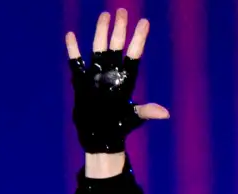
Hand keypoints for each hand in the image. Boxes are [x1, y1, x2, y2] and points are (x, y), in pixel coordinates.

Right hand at [65, 10, 168, 158]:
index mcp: (126, 81)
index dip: (139, 39)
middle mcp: (112, 75)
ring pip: (98, 49)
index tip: (144, 22)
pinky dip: (73, 50)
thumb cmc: (118, 129)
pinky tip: (71, 35)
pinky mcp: (82, 82)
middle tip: (122, 10)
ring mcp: (97, 77)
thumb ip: (147, 112)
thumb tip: (165, 113)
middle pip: (116, 46)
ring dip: (101, 32)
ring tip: (105, 14)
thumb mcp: (133, 118)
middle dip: (120, 29)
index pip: (134, 55)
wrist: (99, 138)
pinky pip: (76, 62)